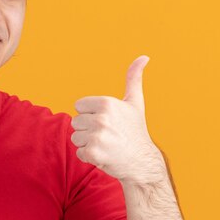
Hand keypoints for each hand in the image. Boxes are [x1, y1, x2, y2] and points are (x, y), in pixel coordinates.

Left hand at [71, 55, 164, 182]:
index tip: (107, 121)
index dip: (90, 115)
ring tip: (106, 145)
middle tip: (108, 135)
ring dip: (88, 144)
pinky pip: (79, 152)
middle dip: (88, 130)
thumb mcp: (135, 102)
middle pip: (75, 122)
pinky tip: (104, 155)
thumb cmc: (136, 131)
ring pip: (75, 138)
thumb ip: (133, 79)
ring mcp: (97, 136)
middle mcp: (101, 118)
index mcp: (106, 103)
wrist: (142, 162)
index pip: (78, 106)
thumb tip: (144, 57)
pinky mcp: (93, 152)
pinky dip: (89, 157)